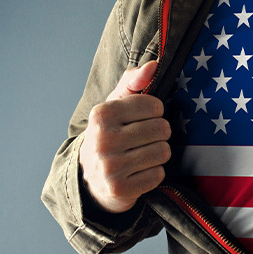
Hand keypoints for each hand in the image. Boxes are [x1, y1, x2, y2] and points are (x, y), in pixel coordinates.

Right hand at [79, 61, 171, 212]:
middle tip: (143, 139)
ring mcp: (110, 167)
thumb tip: (154, 65)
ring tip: (141, 155)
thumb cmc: (109, 134)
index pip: (154, 105)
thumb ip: (134, 82)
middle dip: (159, 133)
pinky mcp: (120, 189)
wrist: (90, 179)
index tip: (143, 118)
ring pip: (163, 152)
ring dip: (158, 154)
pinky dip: (153, 174)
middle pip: (162, 129)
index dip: (155, 112)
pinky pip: (158, 175)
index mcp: (101, 115)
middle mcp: (102, 140)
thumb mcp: (115, 105)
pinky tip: (138, 172)